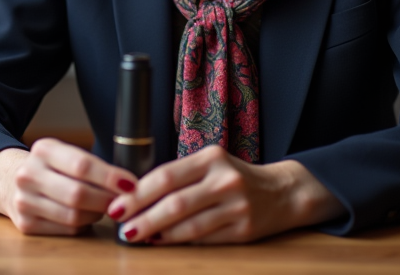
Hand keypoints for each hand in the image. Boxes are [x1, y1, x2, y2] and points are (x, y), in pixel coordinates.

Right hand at [0, 139, 138, 235]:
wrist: (11, 180)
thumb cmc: (51, 167)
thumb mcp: (65, 154)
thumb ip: (92, 165)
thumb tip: (128, 184)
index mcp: (43, 149)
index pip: (82, 165)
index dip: (110, 177)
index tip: (130, 184)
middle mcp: (29, 174)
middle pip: (78, 194)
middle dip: (107, 200)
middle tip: (124, 202)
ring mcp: (24, 200)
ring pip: (74, 216)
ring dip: (97, 214)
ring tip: (104, 207)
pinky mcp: (26, 223)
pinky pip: (66, 229)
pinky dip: (83, 225)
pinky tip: (86, 216)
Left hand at [104, 147, 343, 244]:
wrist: (283, 192)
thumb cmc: (235, 177)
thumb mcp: (210, 165)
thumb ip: (179, 176)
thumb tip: (135, 195)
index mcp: (212, 157)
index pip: (166, 176)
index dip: (138, 193)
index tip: (116, 204)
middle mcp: (225, 180)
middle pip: (175, 202)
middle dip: (143, 216)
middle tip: (121, 226)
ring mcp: (236, 207)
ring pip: (188, 225)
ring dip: (158, 233)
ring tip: (136, 236)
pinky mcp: (244, 230)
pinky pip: (204, 238)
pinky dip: (179, 241)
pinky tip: (162, 241)